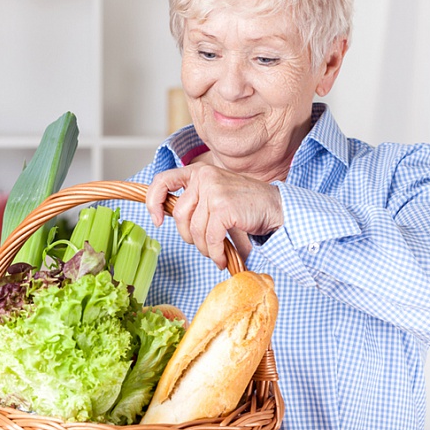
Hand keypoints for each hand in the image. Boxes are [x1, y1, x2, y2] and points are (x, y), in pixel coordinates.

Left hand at [146, 163, 282, 268]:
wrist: (275, 207)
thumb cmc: (245, 205)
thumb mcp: (215, 194)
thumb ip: (193, 200)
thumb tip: (163, 216)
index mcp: (199, 172)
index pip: (163, 180)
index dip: (154, 202)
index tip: (158, 221)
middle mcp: (204, 177)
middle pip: (179, 215)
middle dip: (189, 237)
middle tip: (204, 245)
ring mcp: (214, 190)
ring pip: (195, 230)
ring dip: (205, 248)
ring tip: (216, 252)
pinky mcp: (223, 207)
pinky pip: (210, 238)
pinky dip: (215, 253)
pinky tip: (222, 257)